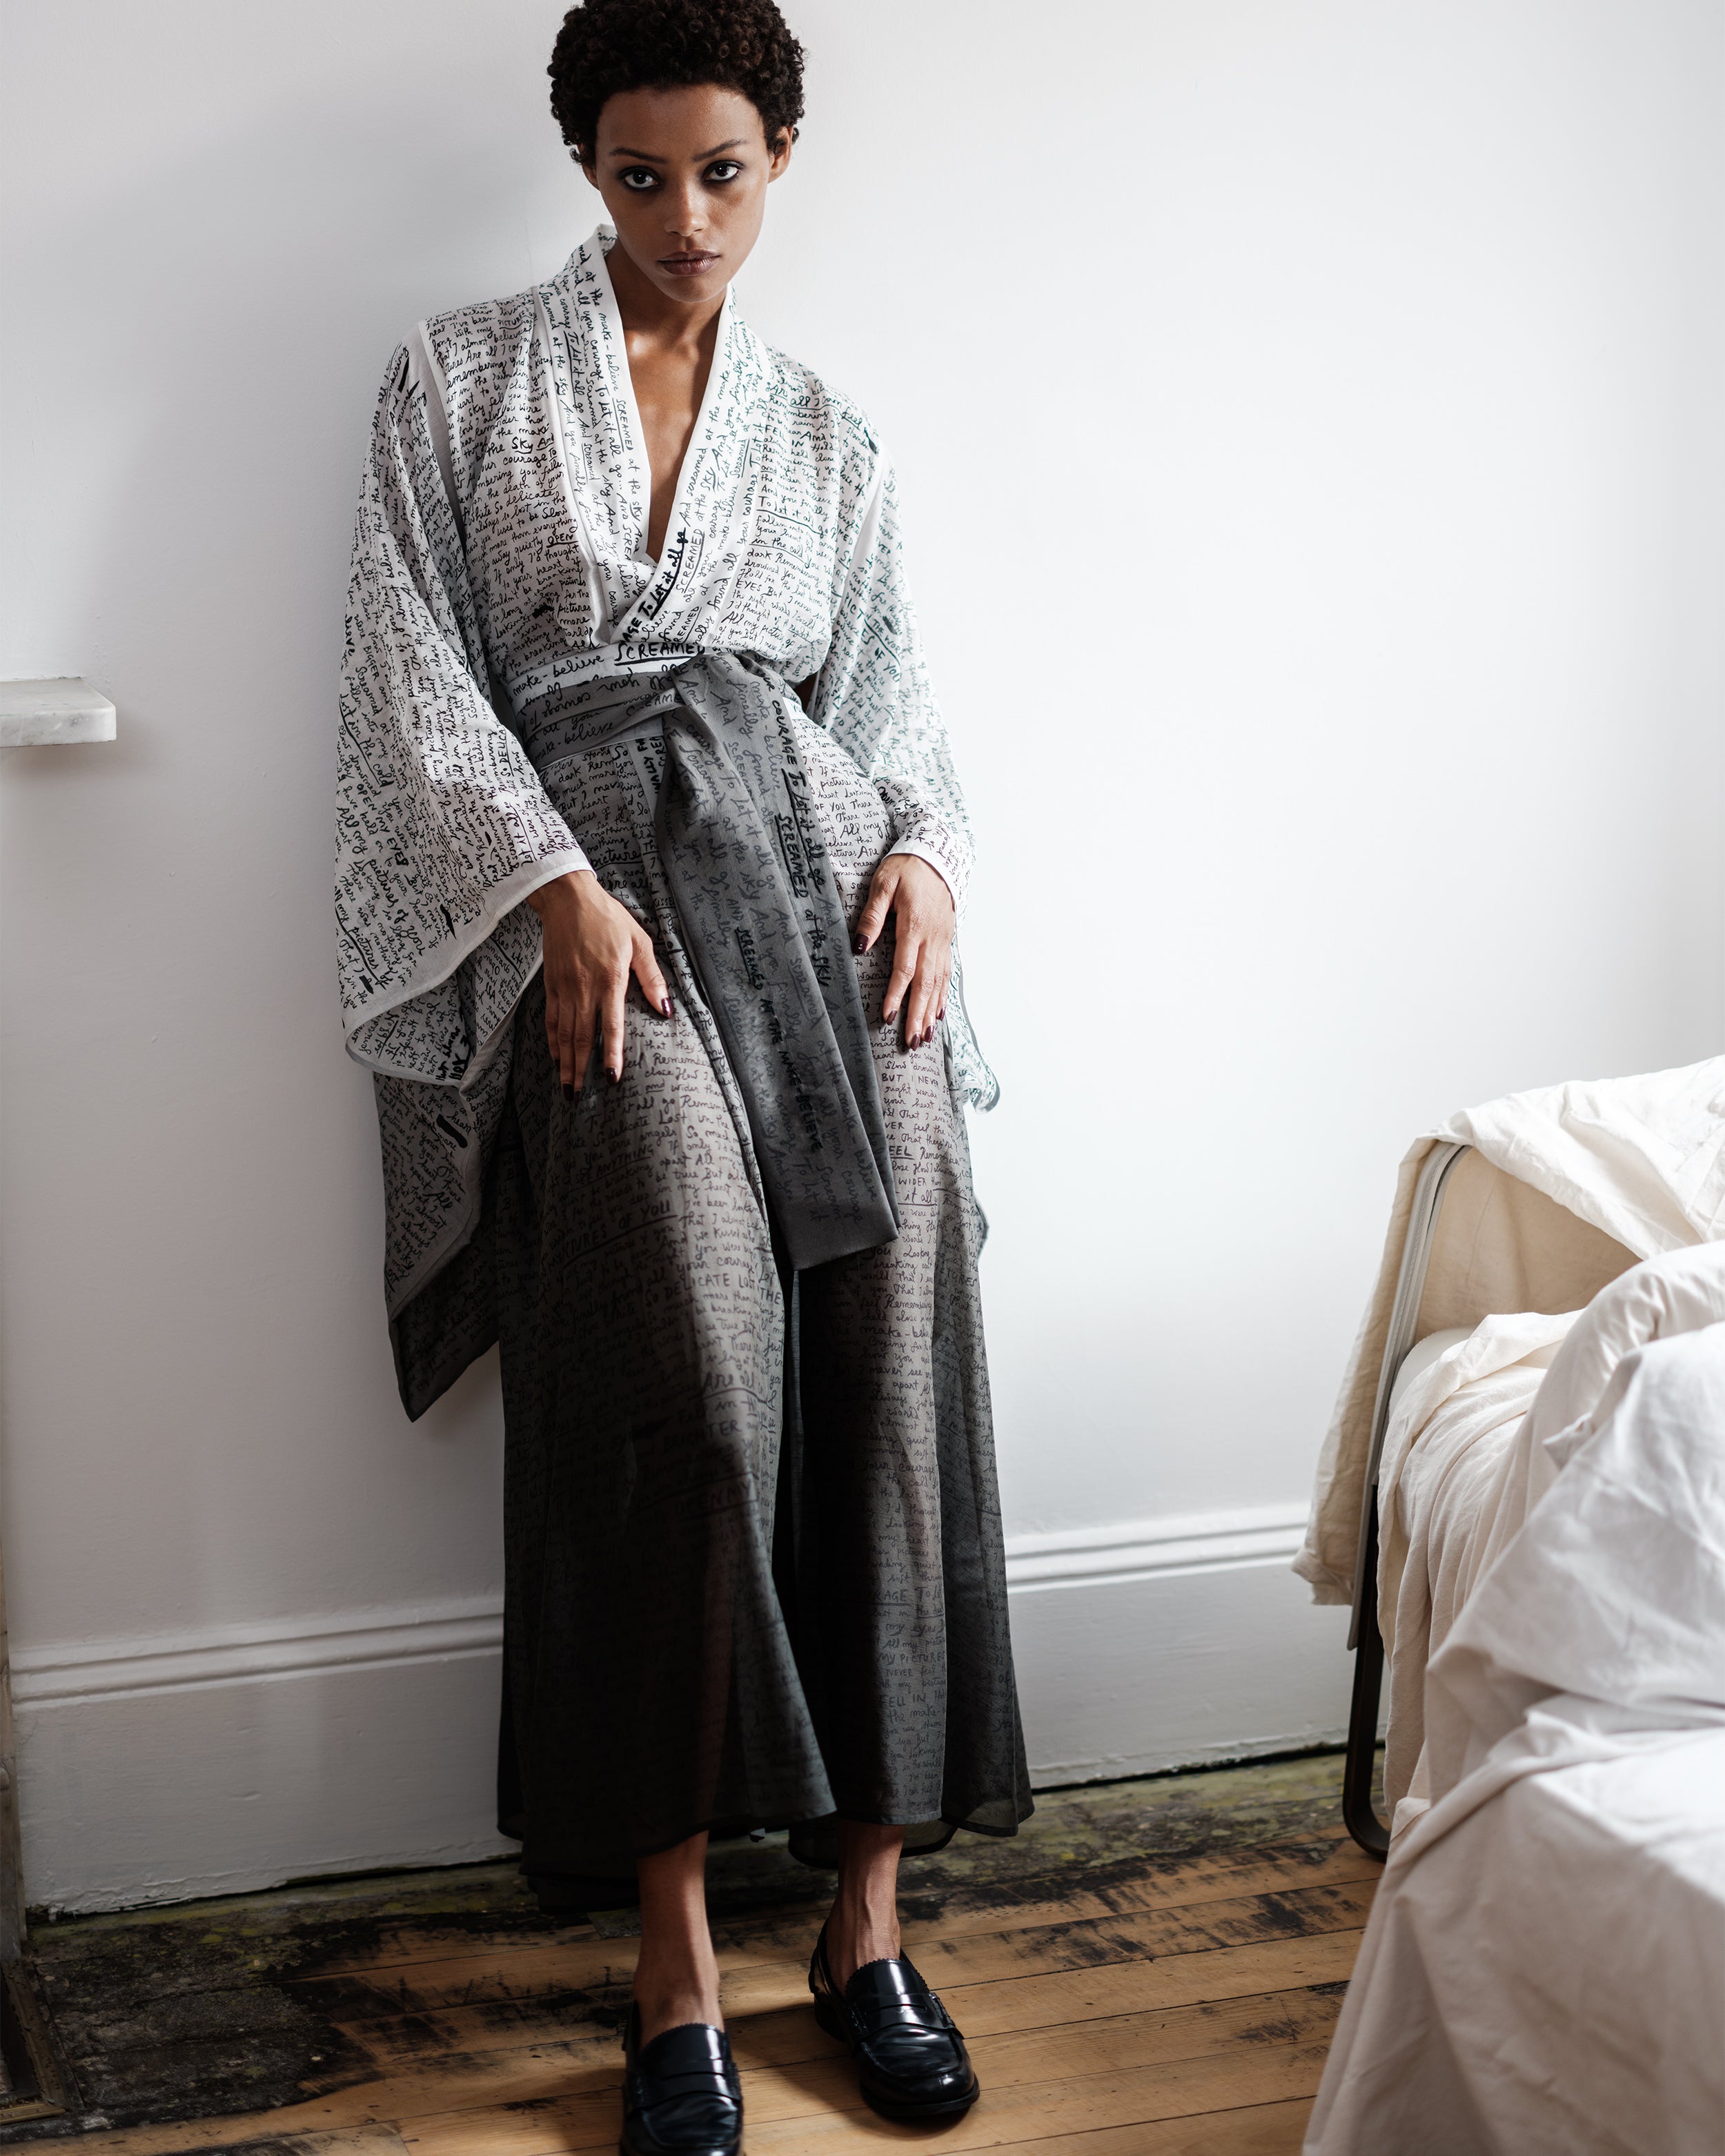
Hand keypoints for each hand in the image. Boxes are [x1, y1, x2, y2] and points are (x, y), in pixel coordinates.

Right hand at [527, 870, 670, 1094]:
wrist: (568, 899)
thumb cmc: (608, 918)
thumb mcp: (639, 942)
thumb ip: (652, 978)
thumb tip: (665, 1009)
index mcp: (610, 979)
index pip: (611, 1025)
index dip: (611, 1054)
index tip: (611, 1078)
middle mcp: (584, 987)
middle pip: (582, 1036)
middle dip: (580, 1069)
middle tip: (578, 1096)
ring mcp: (565, 987)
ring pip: (563, 1033)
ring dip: (565, 1062)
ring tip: (566, 1086)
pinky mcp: (551, 984)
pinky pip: (550, 1019)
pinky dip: (552, 1041)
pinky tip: (555, 1057)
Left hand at [853, 854, 953, 1047]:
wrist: (937, 855)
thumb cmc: (906, 868)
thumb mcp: (883, 884)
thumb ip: (872, 916)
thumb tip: (860, 946)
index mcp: (913, 925)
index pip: (905, 968)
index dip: (897, 994)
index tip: (889, 1016)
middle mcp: (932, 938)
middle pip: (925, 983)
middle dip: (918, 1014)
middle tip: (911, 1041)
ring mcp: (942, 940)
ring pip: (939, 982)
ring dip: (931, 1011)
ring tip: (925, 1036)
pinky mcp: (947, 939)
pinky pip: (946, 973)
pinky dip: (943, 995)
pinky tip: (939, 1013)